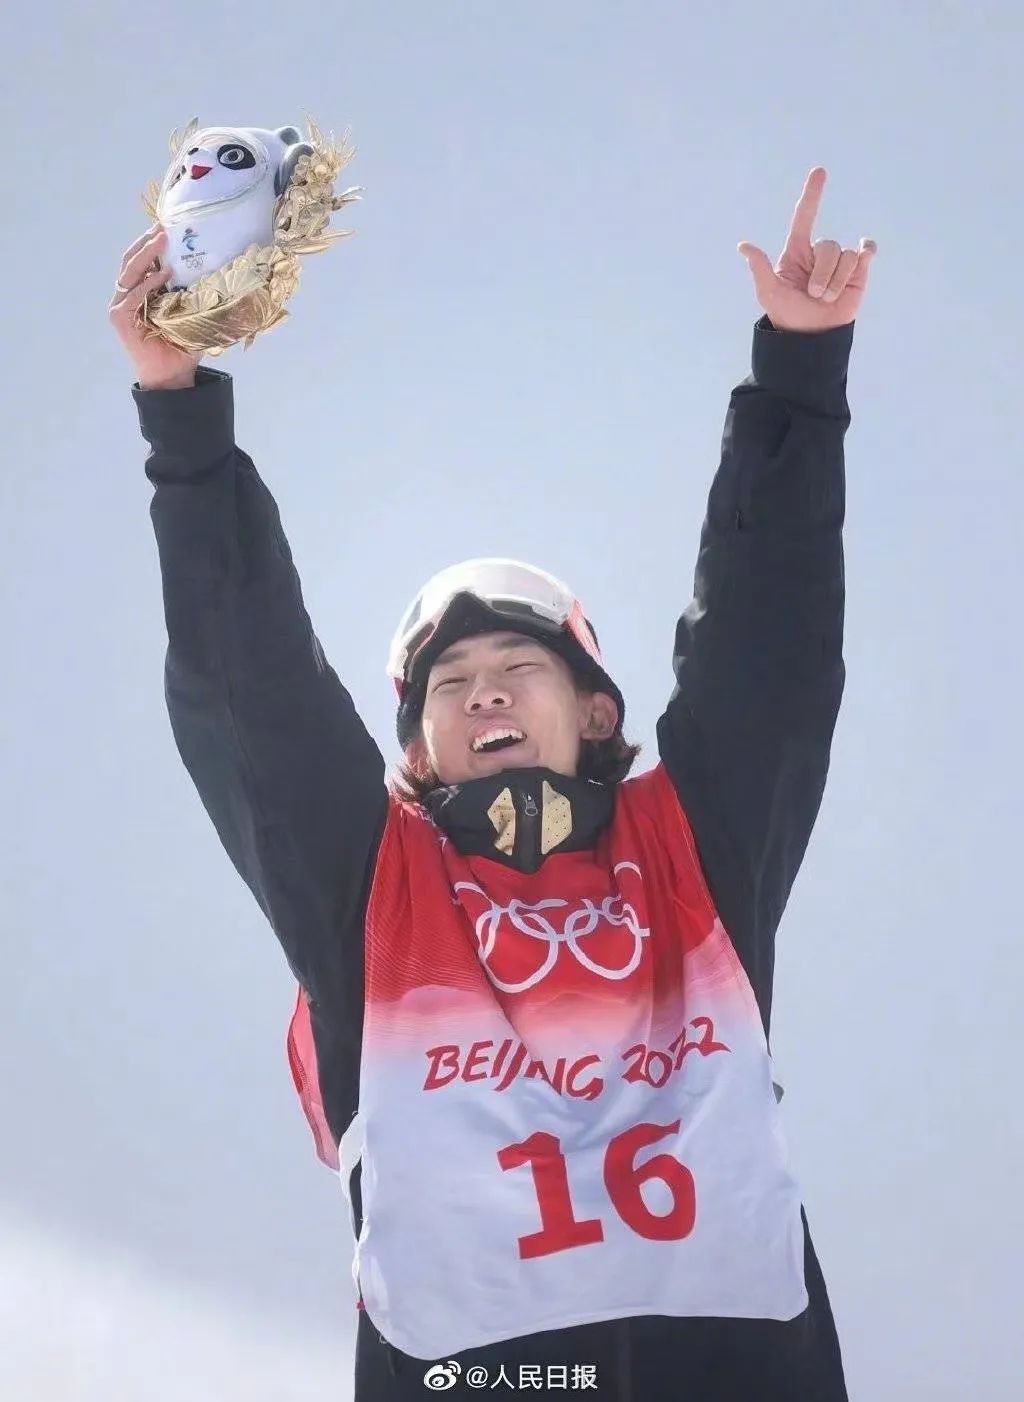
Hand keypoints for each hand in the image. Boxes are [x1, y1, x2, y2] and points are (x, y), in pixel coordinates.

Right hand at [108, 226, 201, 388]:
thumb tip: (216, 270)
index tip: (168, 226)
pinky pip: (134, 296)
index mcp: (139, 291)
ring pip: (130, 272)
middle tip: (164, 227)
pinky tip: (163, 275)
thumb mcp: (189, 312)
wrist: (172, 375)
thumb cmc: (181, 345)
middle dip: (147, 241)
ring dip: (147, 254)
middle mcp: (126, 296)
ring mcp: (120, 306)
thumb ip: (192, 293)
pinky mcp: (120, 318)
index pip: (140, 260)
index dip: (150, 242)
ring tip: (163, 240)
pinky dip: (148, 284)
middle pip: (131, 260)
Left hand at [737, 168, 876, 332]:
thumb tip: (744, 246)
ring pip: (845, 256)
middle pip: (827, 246)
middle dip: (821, 275)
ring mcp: (838, 261)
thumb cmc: (787, 314)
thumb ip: (760, 268)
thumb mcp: (769, 293)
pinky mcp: (857, 271)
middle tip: (813, 295)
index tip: (819, 172)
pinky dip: (865, 253)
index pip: (804, 217)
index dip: (812, 195)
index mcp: (796, 252)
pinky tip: (864, 256)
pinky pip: (864, 252)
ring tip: (826, 299)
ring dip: (835, 282)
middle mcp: (818, 253)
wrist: (811, 337)